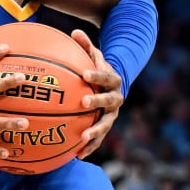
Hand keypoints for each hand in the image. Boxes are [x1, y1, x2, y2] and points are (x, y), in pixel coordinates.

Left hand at [69, 28, 125, 160]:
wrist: (113, 88)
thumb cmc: (97, 70)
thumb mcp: (93, 57)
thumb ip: (85, 46)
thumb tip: (73, 32)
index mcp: (113, 80)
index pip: (105, 76)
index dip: (97, 75)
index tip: (85, 75)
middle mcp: (116, 99)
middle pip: (109, 101)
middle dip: (97, 102)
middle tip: (84, 103)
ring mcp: (112, 115)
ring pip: (105, 124)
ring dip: (95, 131)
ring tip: (83, 137)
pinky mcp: (105, 128)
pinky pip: (99, 140)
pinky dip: (90, 148)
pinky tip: (78, 156)